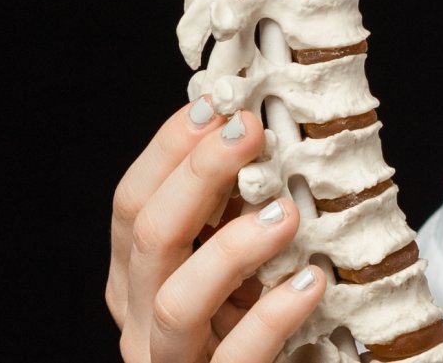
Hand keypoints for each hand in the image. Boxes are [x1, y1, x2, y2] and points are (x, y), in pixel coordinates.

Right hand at [109, 98, 327, 361]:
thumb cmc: (261, 328)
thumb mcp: (242, 264)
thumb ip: (237, 212)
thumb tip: (258, 130)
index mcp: (136, 279)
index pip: (131, 203)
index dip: (169, 150)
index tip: (217, 104)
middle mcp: (142, 321)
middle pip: (148, 239)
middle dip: (196, 176)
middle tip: (249, 132)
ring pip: (177, 301)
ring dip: (230, 248)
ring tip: (285, 213)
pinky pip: (236, 357)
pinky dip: (273, 316)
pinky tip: (310, 281)